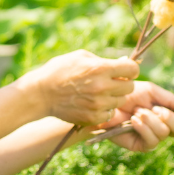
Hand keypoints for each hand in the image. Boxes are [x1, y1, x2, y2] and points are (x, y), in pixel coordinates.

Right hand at [23, 51, 138, 125]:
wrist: (41, 93)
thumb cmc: (60, 70)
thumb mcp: (81, 57)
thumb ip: (103, 60)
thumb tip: (124, 63)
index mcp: (100, 68)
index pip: (132, 69)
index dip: (130, 69)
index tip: (123, 71)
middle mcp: (102, 86)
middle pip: (130, 87)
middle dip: (123, 83)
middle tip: (111, 82)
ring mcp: (98, 104)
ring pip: (120, 101)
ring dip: (114, 97)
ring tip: (99, 93)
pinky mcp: (93, 117)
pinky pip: (110, 114)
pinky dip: (105, 109)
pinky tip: (93, 103)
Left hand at [97, 81, 173, 151]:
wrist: (106, 101)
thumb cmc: (128, 95)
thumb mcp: (152, 92)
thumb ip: (172, 100)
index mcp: (171, 114)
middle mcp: (166, 128)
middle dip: (170, 117)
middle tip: (156, 109)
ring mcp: (154, 138)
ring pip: (165, 133)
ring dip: (151, 119)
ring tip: (137, 112)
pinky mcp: (141, 146)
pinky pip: (151, 140)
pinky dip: (143, 127)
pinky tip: (133, 120)